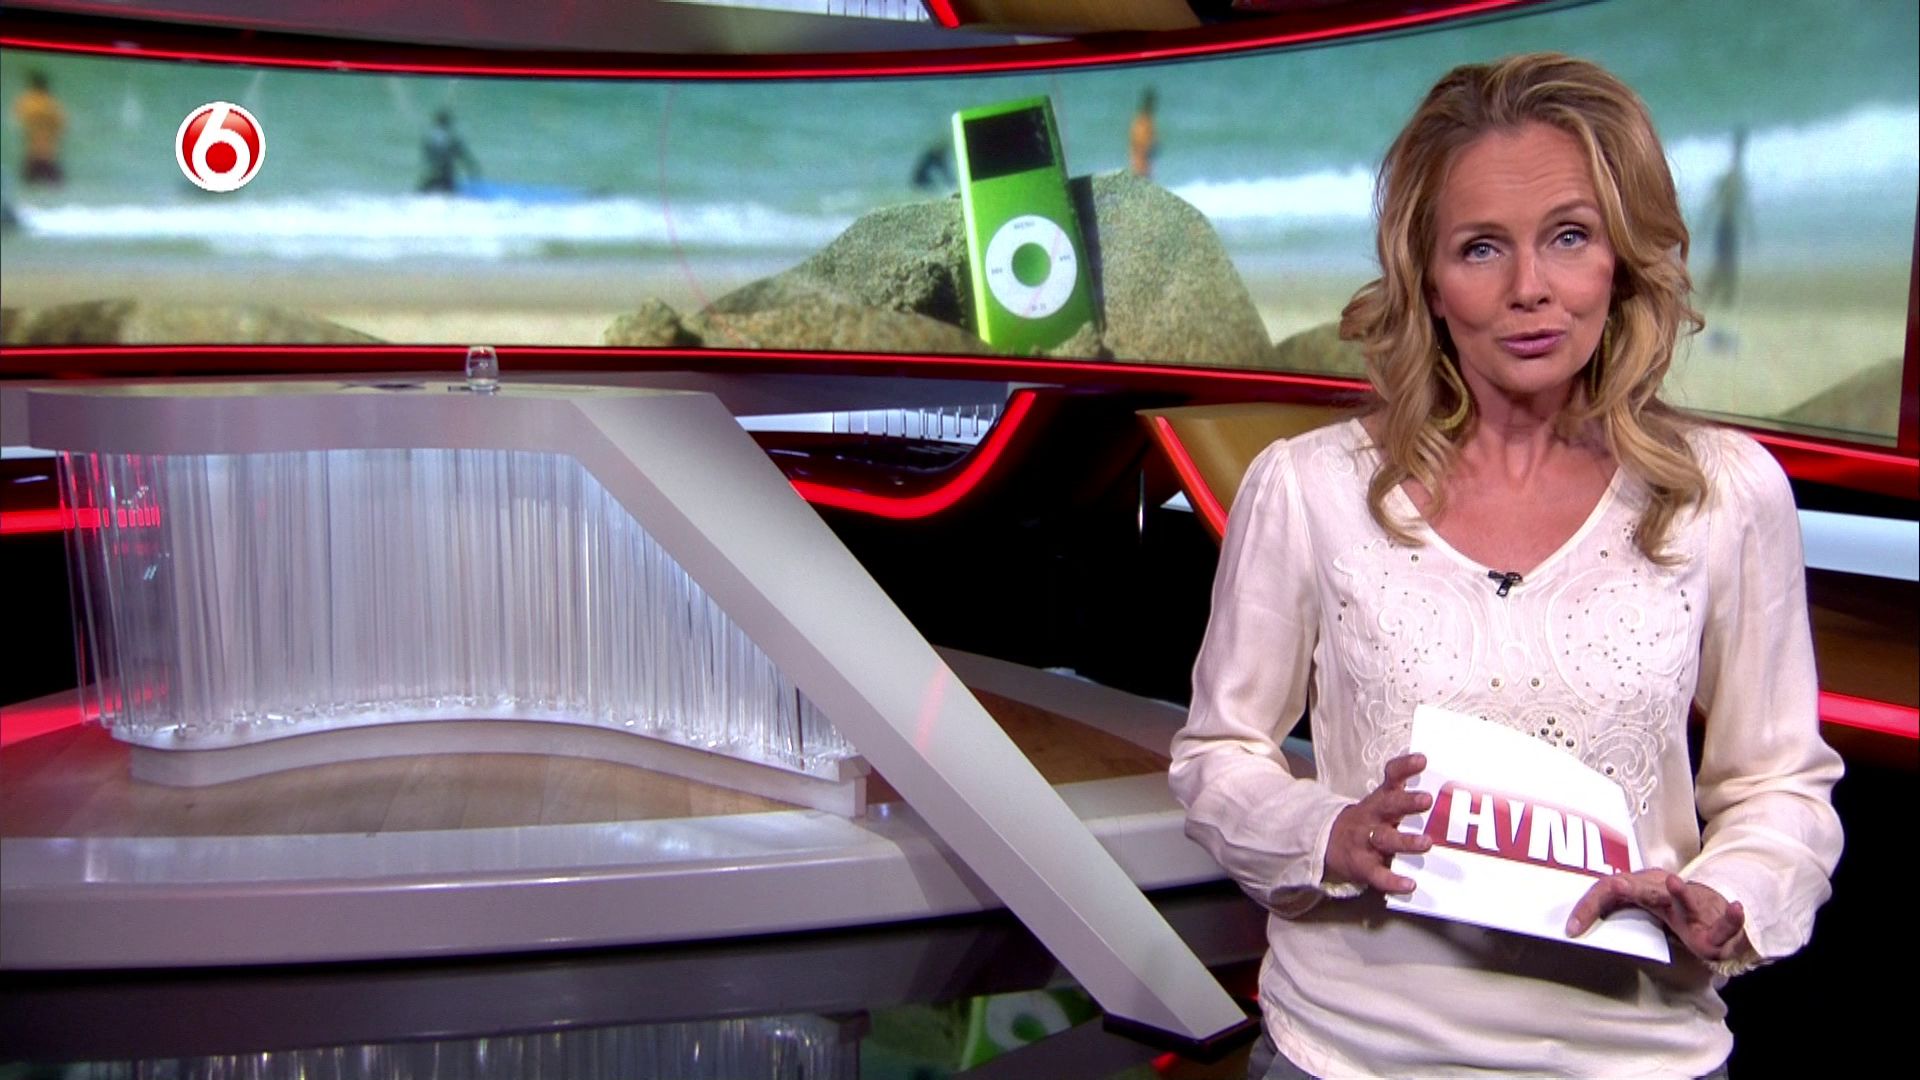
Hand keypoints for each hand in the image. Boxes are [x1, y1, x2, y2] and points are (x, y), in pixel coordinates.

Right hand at [1324, 753, 1432, 895]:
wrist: (1327, 842)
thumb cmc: (1368, 822)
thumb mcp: (1381, 804)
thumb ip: (1405, 795)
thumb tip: (1443, 785)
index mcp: (1379, 800)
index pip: (1391, 778)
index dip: (1405, 768)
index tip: (1422, 760)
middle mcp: (1372, 817)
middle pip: (1388, 806)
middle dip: (1407, 802)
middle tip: (1427, 800)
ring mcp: (1365, 841)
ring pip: (1385, 839)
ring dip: (1406, 841)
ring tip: (1426, 842)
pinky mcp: (1362, 866)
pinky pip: (1377, 874)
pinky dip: (1392, 880)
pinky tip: (1409, 884)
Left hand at [1566, 870, 1748, 961]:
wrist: (1716, 908)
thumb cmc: (1674, 910)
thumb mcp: (1642, 910)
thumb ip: (1615, 915)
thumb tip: (1575, 926)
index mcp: (1642, 889)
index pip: (1608, 891)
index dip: (1588, 907)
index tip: (1571, 929)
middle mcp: (1664, 892)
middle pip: (1641, 888)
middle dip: (1628, 887)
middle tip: (1618, 885)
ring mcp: (1690, 906)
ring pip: (1684, 898)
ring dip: (1682, 893)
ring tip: (1677, 883)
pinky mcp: (1714, 926)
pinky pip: (1724, 923)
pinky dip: (1731, 917)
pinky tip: (1736, 908)